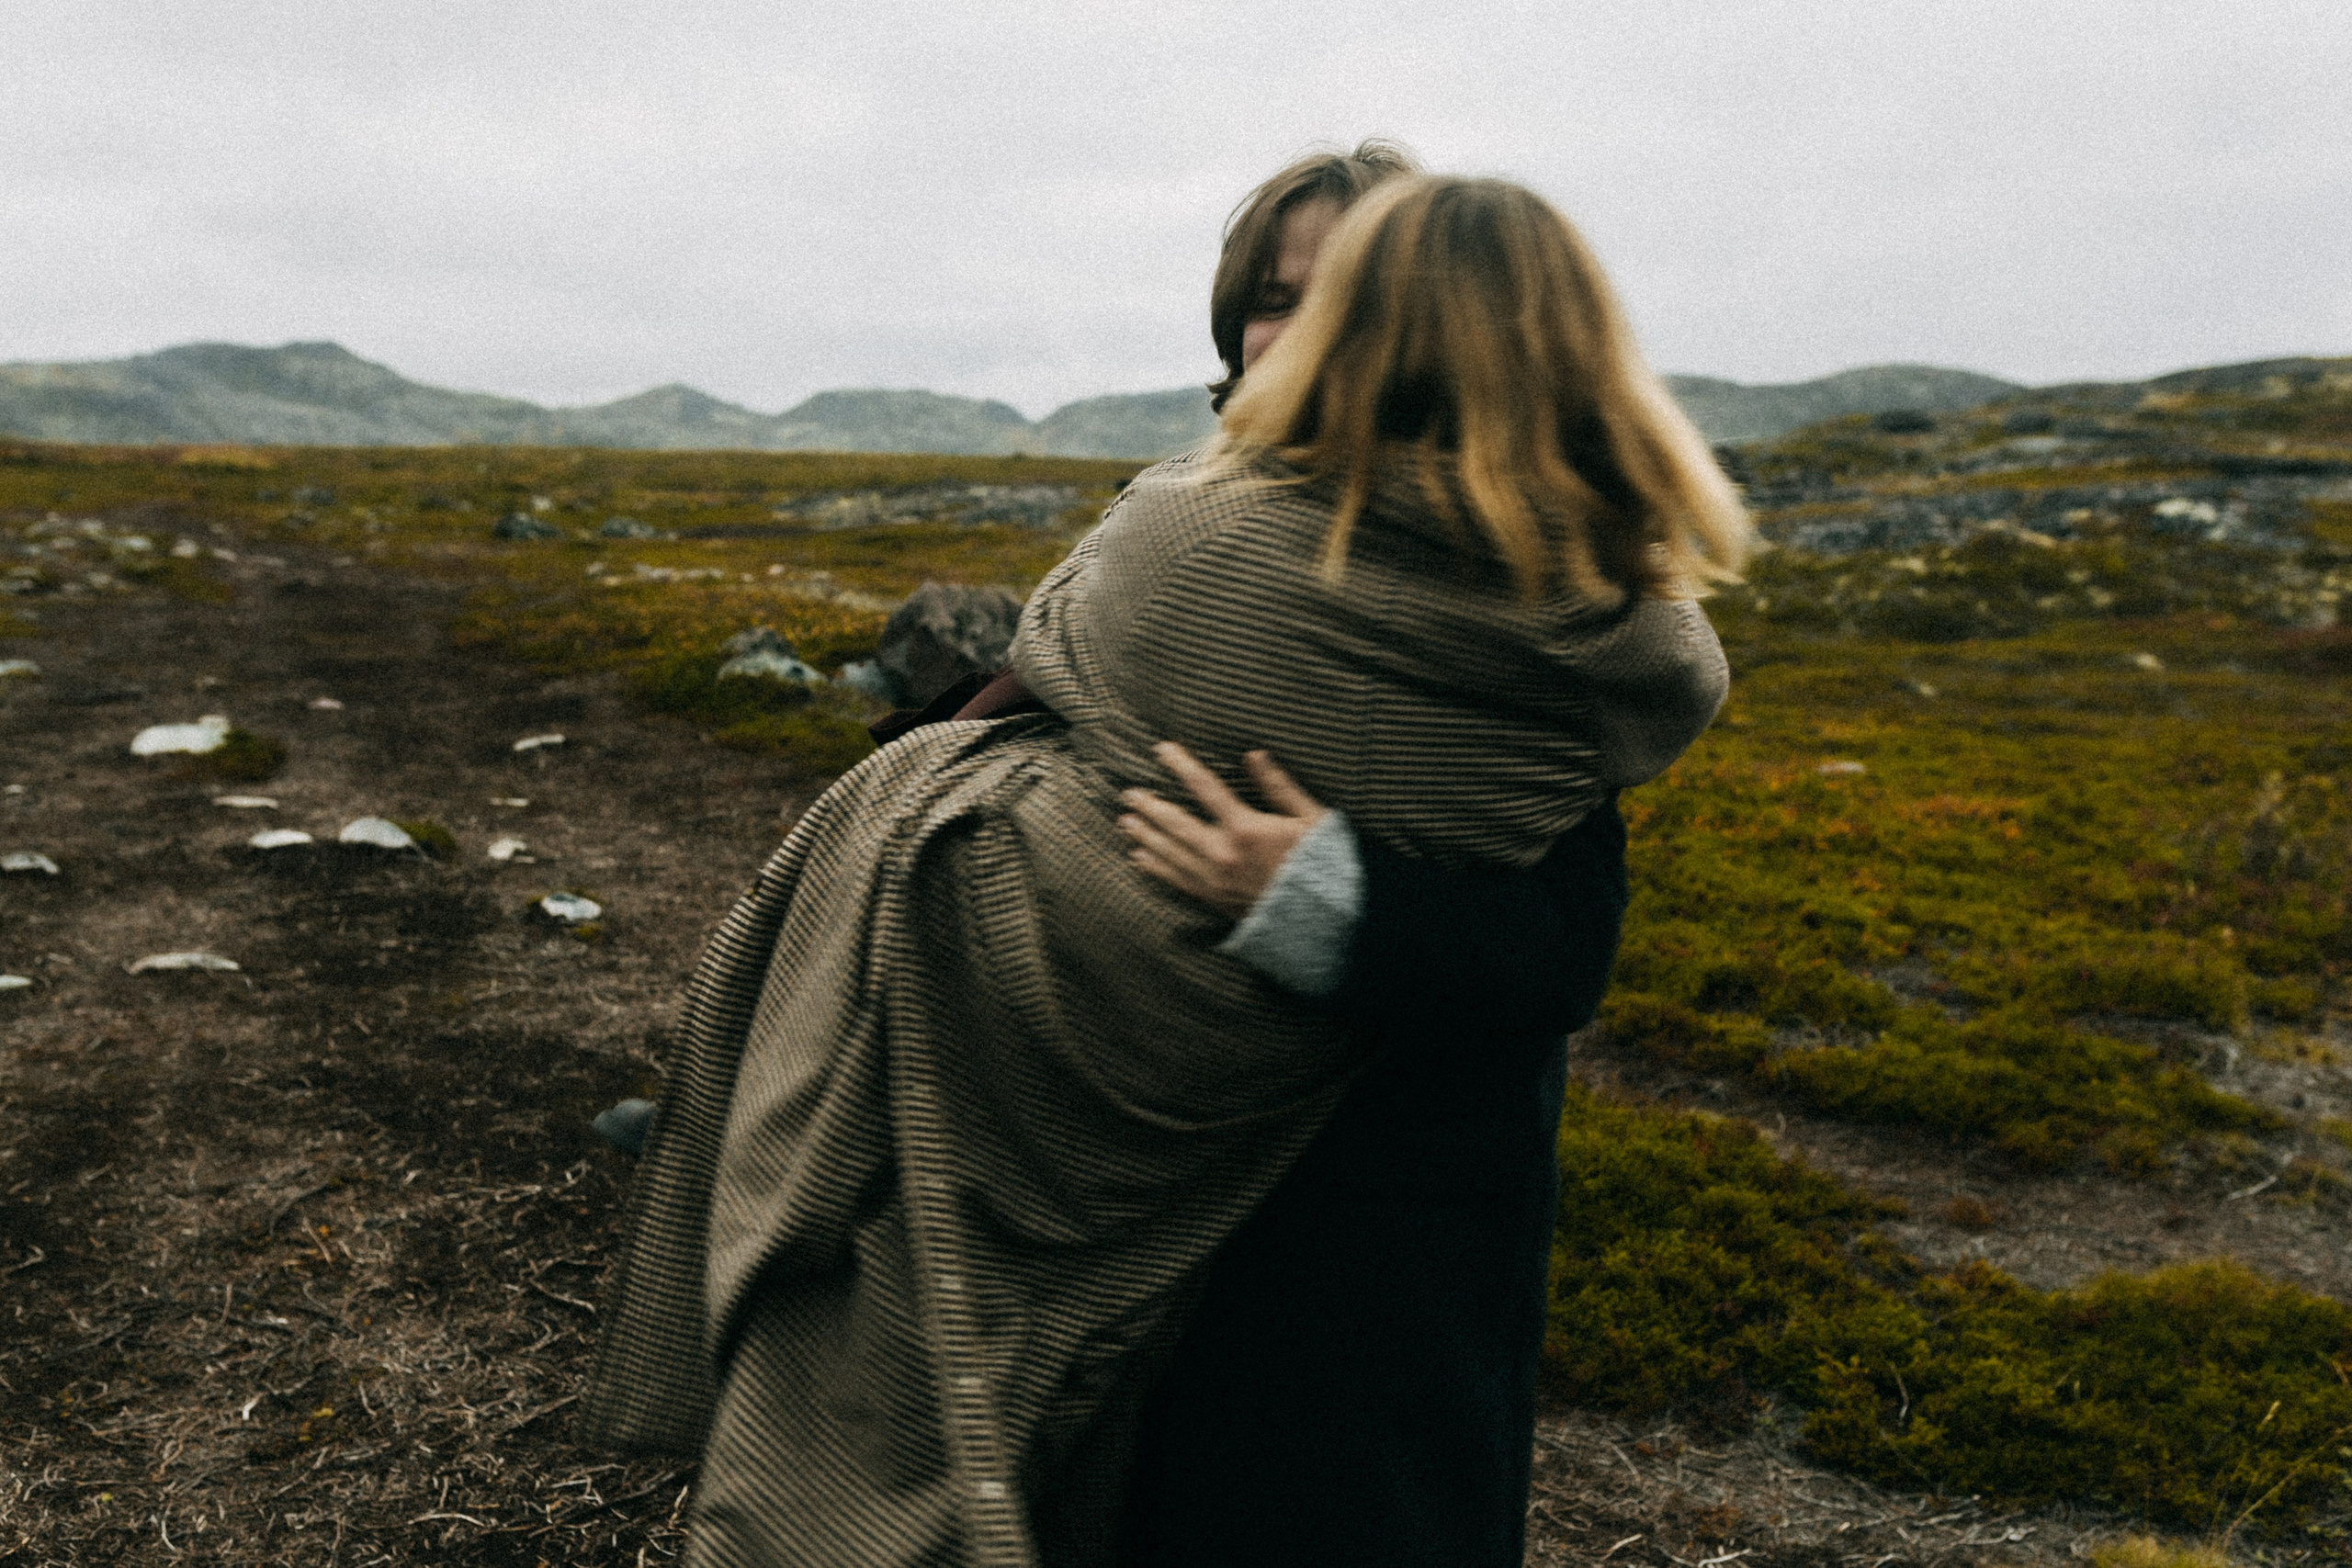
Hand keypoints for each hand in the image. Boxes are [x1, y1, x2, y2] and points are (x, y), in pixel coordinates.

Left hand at [1118, 743, 1327, 918]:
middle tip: (1128, 793)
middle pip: (1175, 823)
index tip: (1161, 749)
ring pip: (1169, 853)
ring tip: (1125, 821)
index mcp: (1246, 828)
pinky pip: (1176, 881)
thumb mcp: (1311, 818)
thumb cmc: (1324, 864)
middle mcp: (1224, 854)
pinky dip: (1155, 869)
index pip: (1205, 787)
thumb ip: (1279, 787)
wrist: (1326, 919)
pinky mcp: (1215, 900)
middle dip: (1149, 806)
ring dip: (1144, 836)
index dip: (1181, 765)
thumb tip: (1254, 754)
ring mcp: (1216, 880)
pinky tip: (1139, 858)